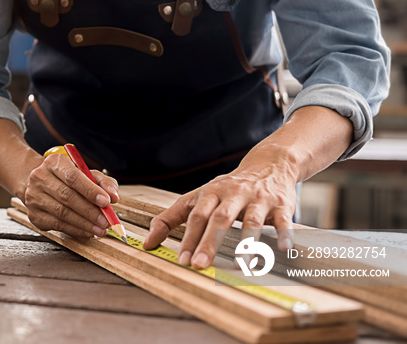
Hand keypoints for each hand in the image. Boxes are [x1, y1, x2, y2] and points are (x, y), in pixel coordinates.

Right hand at [24, 153, 119, 237]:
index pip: (73, 177)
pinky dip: (75, 230)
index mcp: (54, 163)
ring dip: (84, 223)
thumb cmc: (67, 178)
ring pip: (62, 213)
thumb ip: (103, 182)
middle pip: (67, 196)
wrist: (39, 184)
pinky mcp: (34, 214)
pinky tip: (88, 231)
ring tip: (100, 229)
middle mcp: (40, 178)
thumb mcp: (85, 173)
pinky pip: (57, 224)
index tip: (106, 202)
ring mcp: (34, 197)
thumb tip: (114, 196)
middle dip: (90, 211)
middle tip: (106, 220)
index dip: (90, 191)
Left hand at [143, 145, 296, 268]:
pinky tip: (283, 250)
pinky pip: (284, 221)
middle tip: (200, 265)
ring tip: (239, 265)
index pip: (196, 216)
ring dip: (246, 243)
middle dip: (209, 242)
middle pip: (220, 219)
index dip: (188, 238)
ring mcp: (259, 199)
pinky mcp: (282, 205)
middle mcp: (234, 194)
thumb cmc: (227, 189)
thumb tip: (147, 243)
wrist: (269, 165)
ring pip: (252, 221)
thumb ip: (170, 218)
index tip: (182, 260)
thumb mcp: (197, 197)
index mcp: (211, 193)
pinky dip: (284, 235)